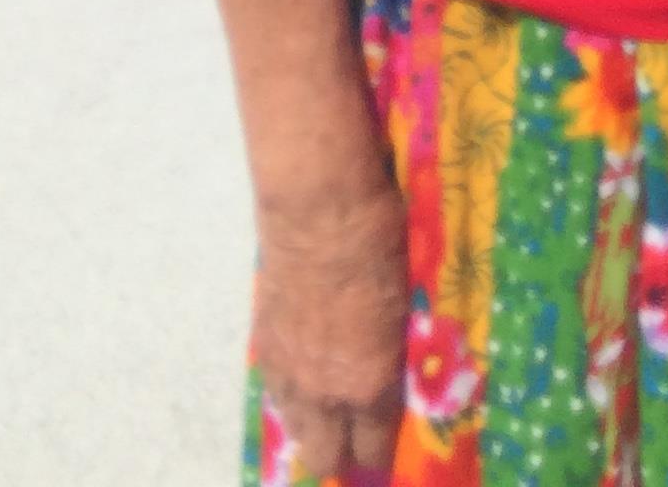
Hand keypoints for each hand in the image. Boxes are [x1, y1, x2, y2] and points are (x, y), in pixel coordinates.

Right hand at [252, 183, 409, 482]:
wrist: (320, 209)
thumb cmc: (381, 242)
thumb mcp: (403, 305)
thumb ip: (393, 351)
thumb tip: (392, 369)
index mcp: (369, 383)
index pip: (373, 447)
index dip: (380, 458)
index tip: (385, 458)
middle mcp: (325, 391)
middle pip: (325, 453)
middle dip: (341, 454)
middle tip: (354, 440)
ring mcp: (289, 372)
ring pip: (296, 428)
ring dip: (312, 427)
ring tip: (327, 418)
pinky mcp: (265, 346)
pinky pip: (276, 394)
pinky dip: (290, 397)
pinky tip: (300, 387)